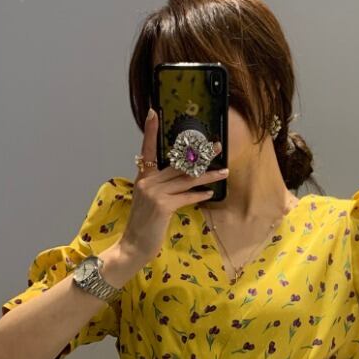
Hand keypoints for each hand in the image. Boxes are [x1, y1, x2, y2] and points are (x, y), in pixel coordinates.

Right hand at [122, 108, 229, 257]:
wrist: (133, 245)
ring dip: (208, 176)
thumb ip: (161, 188)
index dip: (150, 131)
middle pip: (178, 163)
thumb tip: (182, 181)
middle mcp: (148, 181)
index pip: (147, 149)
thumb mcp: (148, 201)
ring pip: (186, 180)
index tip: (153, 112)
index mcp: (143, 177)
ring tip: (224, 172)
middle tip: (216, 146)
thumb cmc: (144, 225)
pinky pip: (186, 197)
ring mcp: (155, 193)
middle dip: (200, 155)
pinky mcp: (163, 206)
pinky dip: (199, 195)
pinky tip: (210, 193)